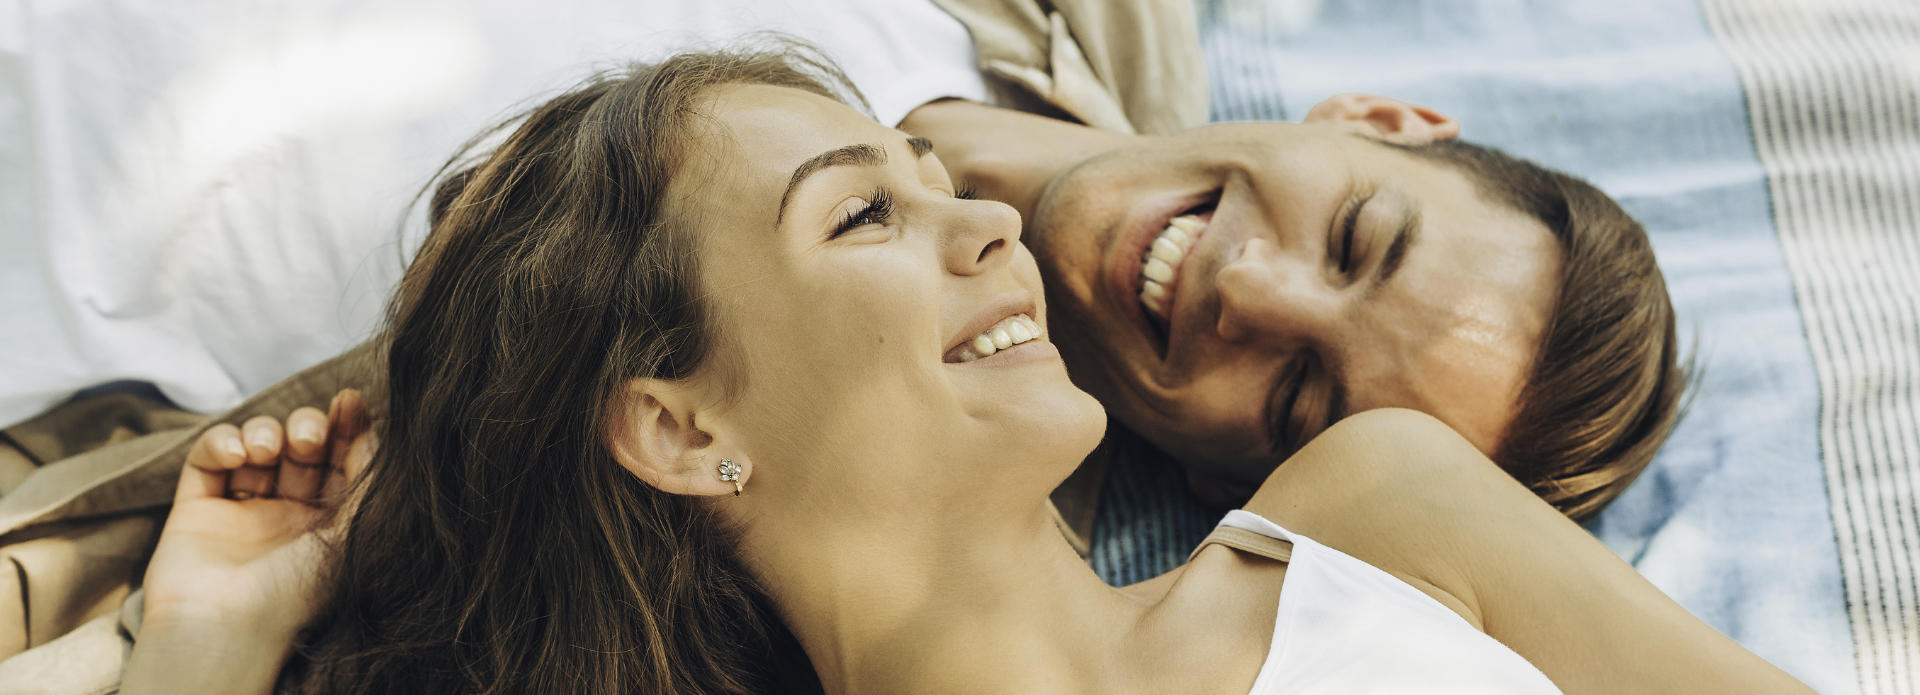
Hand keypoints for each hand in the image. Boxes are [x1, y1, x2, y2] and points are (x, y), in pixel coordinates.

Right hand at [139, 389, 373, 636]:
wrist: (225, 629)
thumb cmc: (297, 590)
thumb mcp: (352, 534)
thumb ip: (369, 482)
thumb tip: (378, 432)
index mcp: (329, 524)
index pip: (341, 461)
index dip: (347, 427)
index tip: (350, 401)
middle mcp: (287, 515)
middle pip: (300, 448)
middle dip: (307, 428)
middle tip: (307, 438)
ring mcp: (241, 510)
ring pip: (255, 445)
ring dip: (264, 432)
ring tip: (267, 449)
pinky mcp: (196, 508)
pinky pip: (207, 459)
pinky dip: (220, 443)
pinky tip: (235, 454)